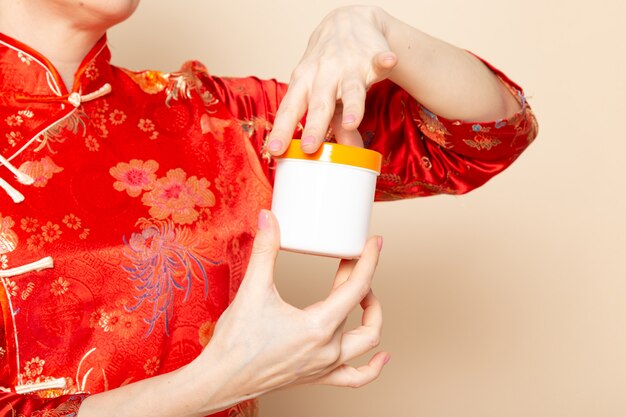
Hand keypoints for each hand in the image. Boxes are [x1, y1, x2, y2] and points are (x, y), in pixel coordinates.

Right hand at [194, 210, 387, 410]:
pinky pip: (355, 377)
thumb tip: (268, 218)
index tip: (374, 243)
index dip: (369, 261)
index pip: (357, 287)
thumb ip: (265, 250)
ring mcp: (324, 366)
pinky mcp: (316, 377)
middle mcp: (327, 349)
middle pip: (362, 310)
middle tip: (349, 262)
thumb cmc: (235, 341)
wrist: (220, 379)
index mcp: (318, 326)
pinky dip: (372, 367)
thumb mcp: (252, 289)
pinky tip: (381, 356)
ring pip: (366, 342)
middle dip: (361, 281)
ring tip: (365, 298)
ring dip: (371, 317)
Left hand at [267, 6, 396, 154]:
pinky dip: (384, 60)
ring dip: (352, 105)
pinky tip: (389, 61)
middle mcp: (323, 75)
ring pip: (350, 88)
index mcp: (304, 83)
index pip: (290, 109)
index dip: (282, 130)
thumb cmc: (328, 67)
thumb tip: (341, 156)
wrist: (346, 22)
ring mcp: (348, 65)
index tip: (275, 151)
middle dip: (314, 126)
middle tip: (309, 148)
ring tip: (353, 122)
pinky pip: (379, 59)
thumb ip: (332, 125)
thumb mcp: (323, 94)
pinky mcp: (372, 56)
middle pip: (319, 103)